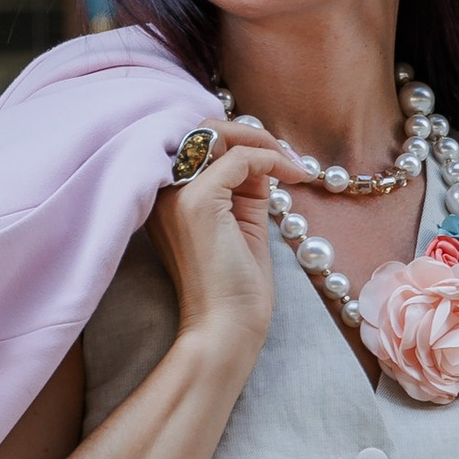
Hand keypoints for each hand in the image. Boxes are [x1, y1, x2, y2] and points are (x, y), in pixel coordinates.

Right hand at [147, 121, 305, 362]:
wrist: (226, 329)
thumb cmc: (235, 288)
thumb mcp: (242, 224)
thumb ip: (245, 187)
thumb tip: (264, 154)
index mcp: (169, 197)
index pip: (200, 145)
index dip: (242, 143)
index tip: (281, 162)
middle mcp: (163, 190)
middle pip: (204, 129)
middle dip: (252, 135)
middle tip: (290, 158)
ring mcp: (176, 193)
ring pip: (218, 133)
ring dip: (264, 141)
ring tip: (294, 165)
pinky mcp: (197, 200)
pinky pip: (241, 156)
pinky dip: (273, 159)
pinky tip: (295, 177)